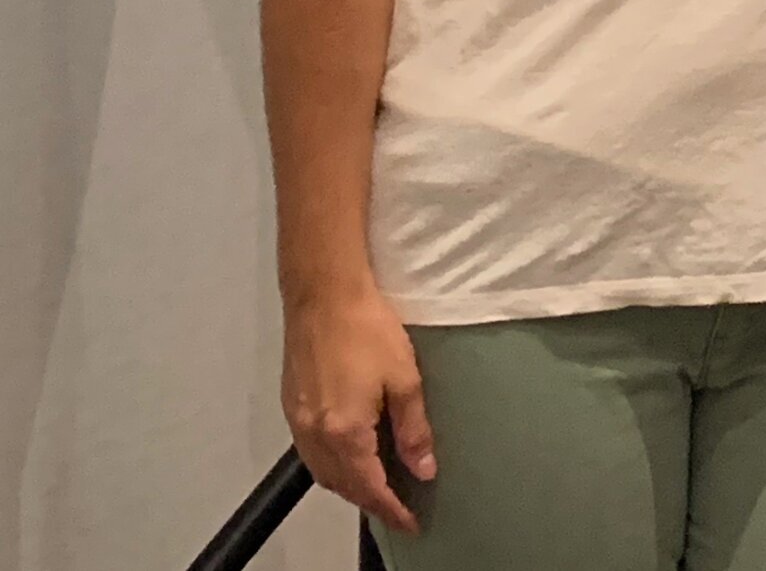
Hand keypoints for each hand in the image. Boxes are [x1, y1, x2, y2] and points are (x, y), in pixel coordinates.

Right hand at [280, 284, 435, 534]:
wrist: (323, 294)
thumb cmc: (365, 328)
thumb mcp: (404, 379)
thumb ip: (413, 429)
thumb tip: (422, 468)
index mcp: (344, 432)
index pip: (370, 488)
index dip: (392, 509)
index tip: (410, 522)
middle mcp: (315, 434)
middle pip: (343, 485)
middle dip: (370, 501)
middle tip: (397, 507)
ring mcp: (298, 422)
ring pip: (323, 472)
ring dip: (349, 485)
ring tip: (378, 486)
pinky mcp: (292, 405)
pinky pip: (311, 452)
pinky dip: (332, 464)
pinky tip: (349, 455)